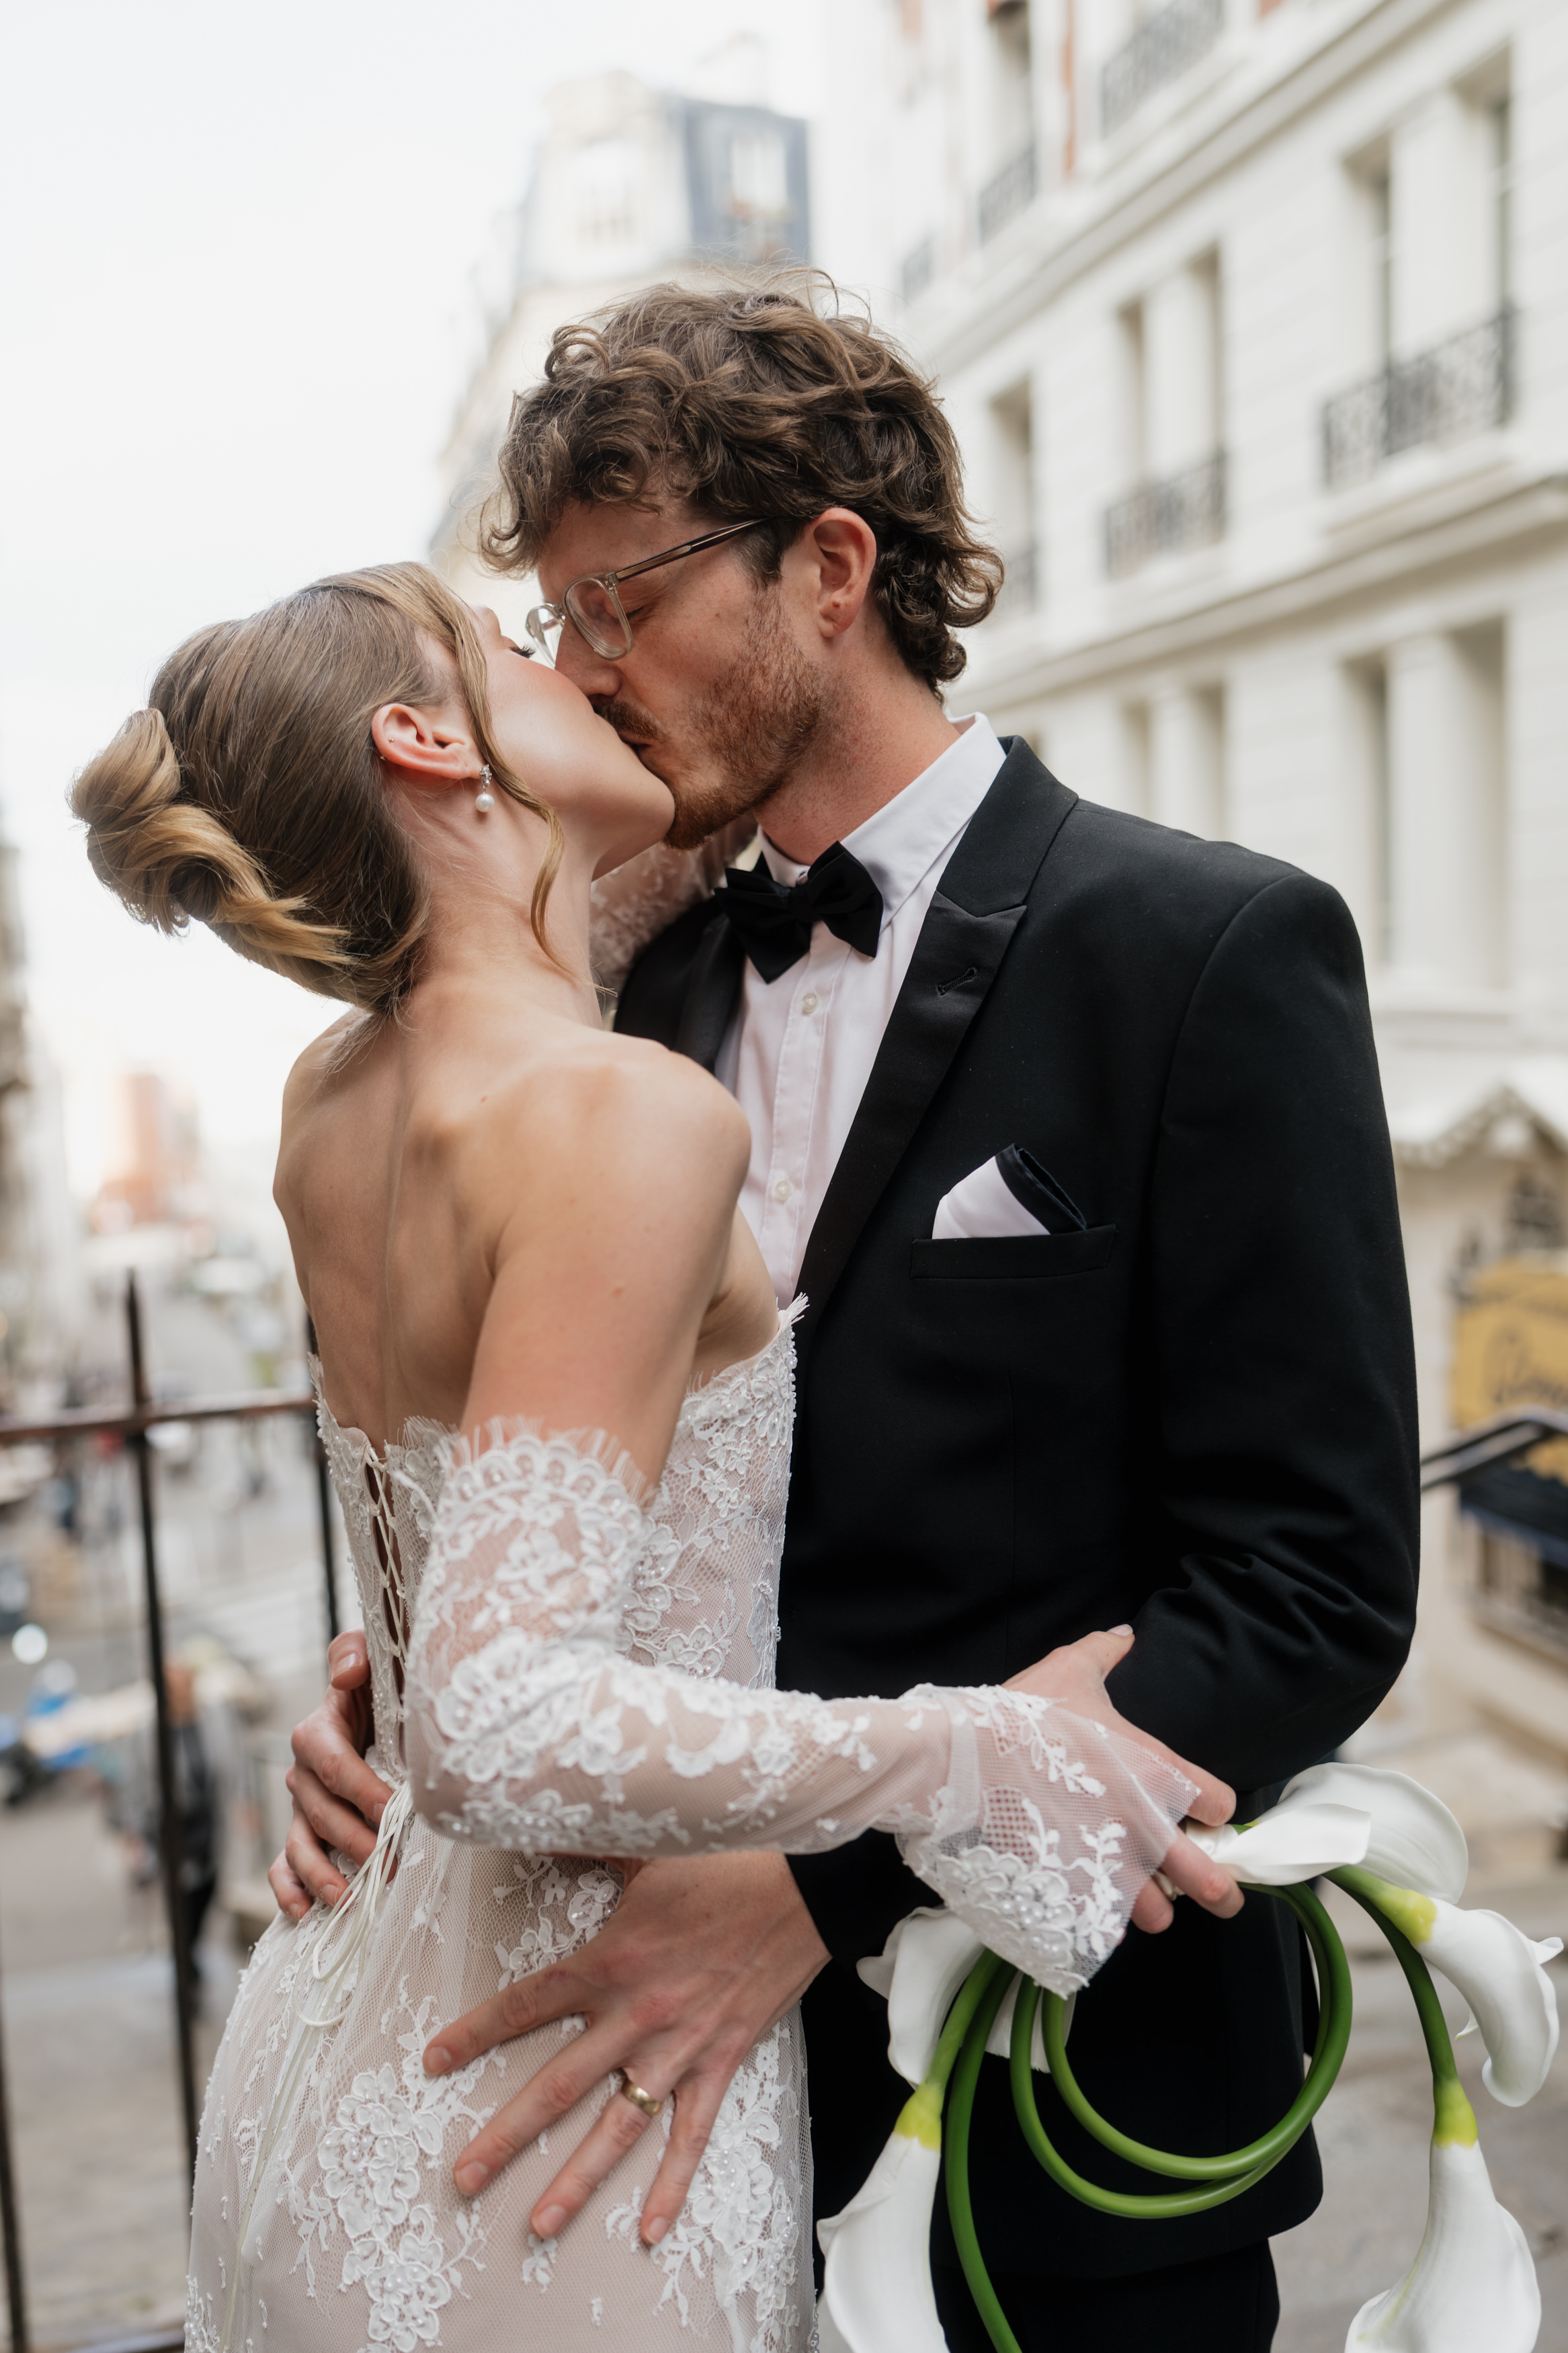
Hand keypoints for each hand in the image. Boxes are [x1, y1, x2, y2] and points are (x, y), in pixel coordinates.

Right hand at [267, 1631, 392, 1922]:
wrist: (382, 1707)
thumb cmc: (382, 1682)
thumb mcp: (373, 1655)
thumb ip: (354, 1652)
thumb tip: (346, 1674)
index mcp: (318, 1731)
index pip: (331, 1762)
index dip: (359, 1788)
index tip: (392, 1809)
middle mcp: (304, 1772)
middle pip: (320, 1811)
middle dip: (354, 1839)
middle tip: (389, 1862)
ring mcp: (302, 1806)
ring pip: (301, 1843)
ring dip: (322, 1874)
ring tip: (348, 1899)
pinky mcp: (305, 1831)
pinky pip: (285, 1864)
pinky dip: (289, 1890)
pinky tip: (304, 1913)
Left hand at [421, 1849, 828, 2246]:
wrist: (805, 1888)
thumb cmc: (724, 1863)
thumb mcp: (648, 1848)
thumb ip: (589, 1843)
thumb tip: (537, 1813)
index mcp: (609, 1961)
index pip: (527, 2003)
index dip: (476, 2033)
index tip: (433, 2061)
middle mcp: (636, 2014)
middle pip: (558, 2086)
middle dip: (507, 2135)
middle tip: (463, 2177)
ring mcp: (680, 2048)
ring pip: (618, 2127)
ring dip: (576, 2180)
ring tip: (538, 2225)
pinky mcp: (721, 2063)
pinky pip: (692, 2136)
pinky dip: (674, 2185)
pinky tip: (650, 2230)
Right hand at [1007, 1626, 1242, 1934]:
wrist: (967, 1759)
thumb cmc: (1024, 1713)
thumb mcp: (1069, 1670)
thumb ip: (1105, 1652)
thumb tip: (1127, 1635)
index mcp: (1155, 1772)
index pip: (1218, 1802)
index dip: (1213, 1806)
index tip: (1203, 1808)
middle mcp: (1144, 1827)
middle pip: (1208, 1880)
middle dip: (1219, 1891)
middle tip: (1219, 1894)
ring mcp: (1108, 1866)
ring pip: (1158, 1915)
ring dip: (1155, 1910)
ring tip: (1147, 1903)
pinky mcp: (1072, 1892)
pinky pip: (1103, 1926)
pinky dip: (1104, 1924)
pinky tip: (1096, 1910)